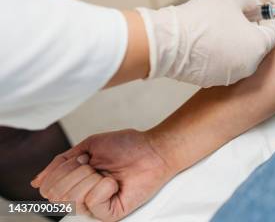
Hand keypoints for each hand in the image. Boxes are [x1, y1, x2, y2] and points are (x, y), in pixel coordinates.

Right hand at [31, 129, 171, 221]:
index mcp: (75, 182)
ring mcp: (96, 207)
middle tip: (96, 165)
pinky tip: (114, 183)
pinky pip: (92, 203)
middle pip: (56, 194)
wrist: (152, 149)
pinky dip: (103, 186)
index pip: (48, 187)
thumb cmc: (126, 146)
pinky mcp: (110, 213)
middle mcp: (82, 197)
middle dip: (76, 172)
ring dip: (90, 178)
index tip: (84, 158)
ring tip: (107, 173)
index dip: (62, 169)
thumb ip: (60, 163)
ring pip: (72, 199)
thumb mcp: (87, 147)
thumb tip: (36, 182)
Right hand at [138, 0, 274, 87]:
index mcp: (258, 47)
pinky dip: (222, 55)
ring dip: (237, 44)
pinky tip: (209, 42)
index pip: (273, 33)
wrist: (169, 41)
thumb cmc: (202, 16)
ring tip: (221, 29)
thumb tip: (257, 6)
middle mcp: (249, 66)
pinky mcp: (213, 81)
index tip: (259, 11)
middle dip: (252, 32)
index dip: (268, 19)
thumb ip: (251, 1)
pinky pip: (225, 66)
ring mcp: (231, 76)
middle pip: (258, 47)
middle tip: (240, 18)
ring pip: (241, 57)